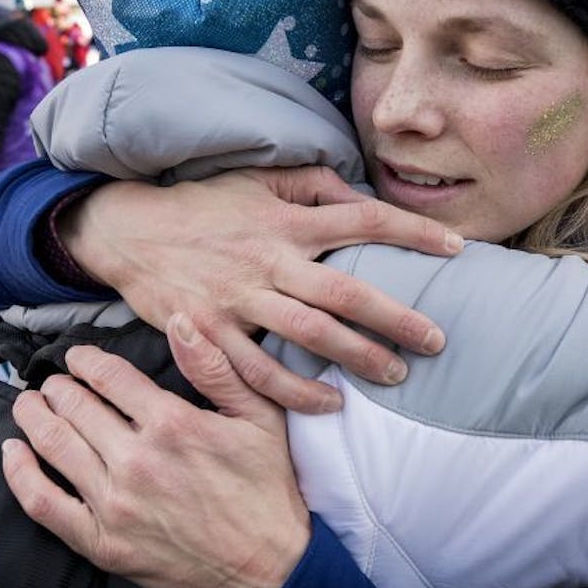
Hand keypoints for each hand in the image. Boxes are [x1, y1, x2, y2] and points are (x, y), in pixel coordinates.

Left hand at [2, 316, 309, 587]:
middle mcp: (137, 460)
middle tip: (52, 383)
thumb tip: (180, 320)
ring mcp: (115, 505)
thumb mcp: (260, 416)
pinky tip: (13, 452)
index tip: (76, 358)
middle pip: (74, 406)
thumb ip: (216, 367)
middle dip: (57, 387)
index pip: (108, 376)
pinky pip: (44, 503)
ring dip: (33, 417)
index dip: (85, 361)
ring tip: (28, 405)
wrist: (268, 568)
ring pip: (54, 446)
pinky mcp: (102, 543)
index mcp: (172, 424)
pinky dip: (21, 474)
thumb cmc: (266, 488)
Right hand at [58, 166, 459, 412]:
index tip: (457, 248)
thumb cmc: (205, 205)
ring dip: (357, 358)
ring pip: (308, 336)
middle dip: (396, 317)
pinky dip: (296, 394)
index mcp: (286, 220)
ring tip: (397, 374)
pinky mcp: (211, 332)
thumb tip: (364, 198)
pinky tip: (330, 405)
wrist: (129, 231)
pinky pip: (258, 373)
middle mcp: (268, 260)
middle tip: (437, 339)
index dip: (413, 232)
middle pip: (344, 291)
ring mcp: (238, 299)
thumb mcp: (260, 181)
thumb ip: (314, 187)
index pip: (364, 220)